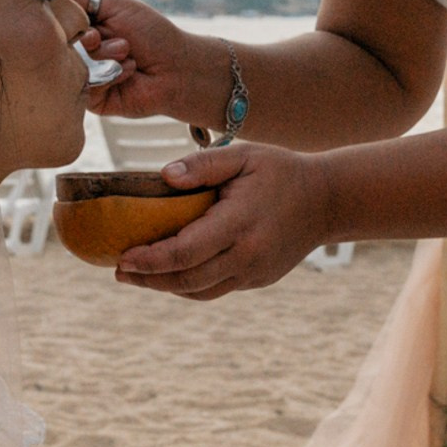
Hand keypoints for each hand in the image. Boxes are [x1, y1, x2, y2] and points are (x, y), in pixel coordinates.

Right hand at [62, 0, 228, 123]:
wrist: (177, 67)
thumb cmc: (151, 33)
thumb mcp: (115, 3)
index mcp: (82, 29)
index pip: (55, 23)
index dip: (67, 22)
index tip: (88, 23)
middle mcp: (79, 53)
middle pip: (57, 45)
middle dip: (89, 40)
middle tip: (110, 39)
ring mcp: (83, 77)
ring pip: (71, 66)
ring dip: (105, 56)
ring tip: (127, 54)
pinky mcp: (92, 100)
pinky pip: (83, 87)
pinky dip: (109, 76)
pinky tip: (128, 72)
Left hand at [113, 143, 331, 299]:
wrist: (327, 200)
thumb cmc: (281, 171)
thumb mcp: (244, 155)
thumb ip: (203, 164)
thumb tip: (163, 176)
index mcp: (239, 224)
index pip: (184, 252)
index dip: (149, 260)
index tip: (122, 257)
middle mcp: (246, 255)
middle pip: (186, 279)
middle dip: (148, 279)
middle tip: (119, 271)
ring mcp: (254, 272)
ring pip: (200, 291)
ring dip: (165, 287)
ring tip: (137, 276)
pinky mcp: (258, 279)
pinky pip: (216, 289)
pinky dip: (188, 286)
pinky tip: (170, 275)